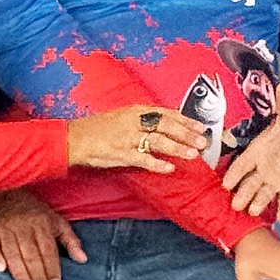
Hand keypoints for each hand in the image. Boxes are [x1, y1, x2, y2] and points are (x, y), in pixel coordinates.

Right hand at [0, 189, 86, 279]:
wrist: (5, 191)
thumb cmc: (34, 211)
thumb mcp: (56, 220)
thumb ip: (70, 240)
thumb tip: (83, 259)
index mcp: (41, 223)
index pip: (48, 249)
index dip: (52, 267)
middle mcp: (23, 225)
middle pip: (31, 253)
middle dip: (37, 273)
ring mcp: (5, 227)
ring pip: (12, 252)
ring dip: (19, 271)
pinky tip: (1, 269)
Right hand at [67, 105, 206, 173]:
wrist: (76, 138)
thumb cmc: (100, 128)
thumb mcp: (123, 116)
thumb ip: (143, 119)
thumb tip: (165, 124)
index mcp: (136, 111)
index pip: (166, 113)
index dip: (185, 120)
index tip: (200, 126)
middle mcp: (134, 122)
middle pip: (166, 126)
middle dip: (186, 133)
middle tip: (203, 141)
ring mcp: (128, 138)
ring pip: (158, 142)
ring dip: (177, 148)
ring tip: (192, 154)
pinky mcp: (121, 154)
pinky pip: (143, 160)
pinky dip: (157, 164)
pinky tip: (169, 168)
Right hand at [222, 83, 279, 221]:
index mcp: (258, 152)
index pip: (243, 164)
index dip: (234, 173)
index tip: (225, 183)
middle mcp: (262, 170)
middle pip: (249, 183)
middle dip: (242, 193)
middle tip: (235, 204)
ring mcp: (274, 182)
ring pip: (263, 194)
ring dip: (257, 203)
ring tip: (252, 212)